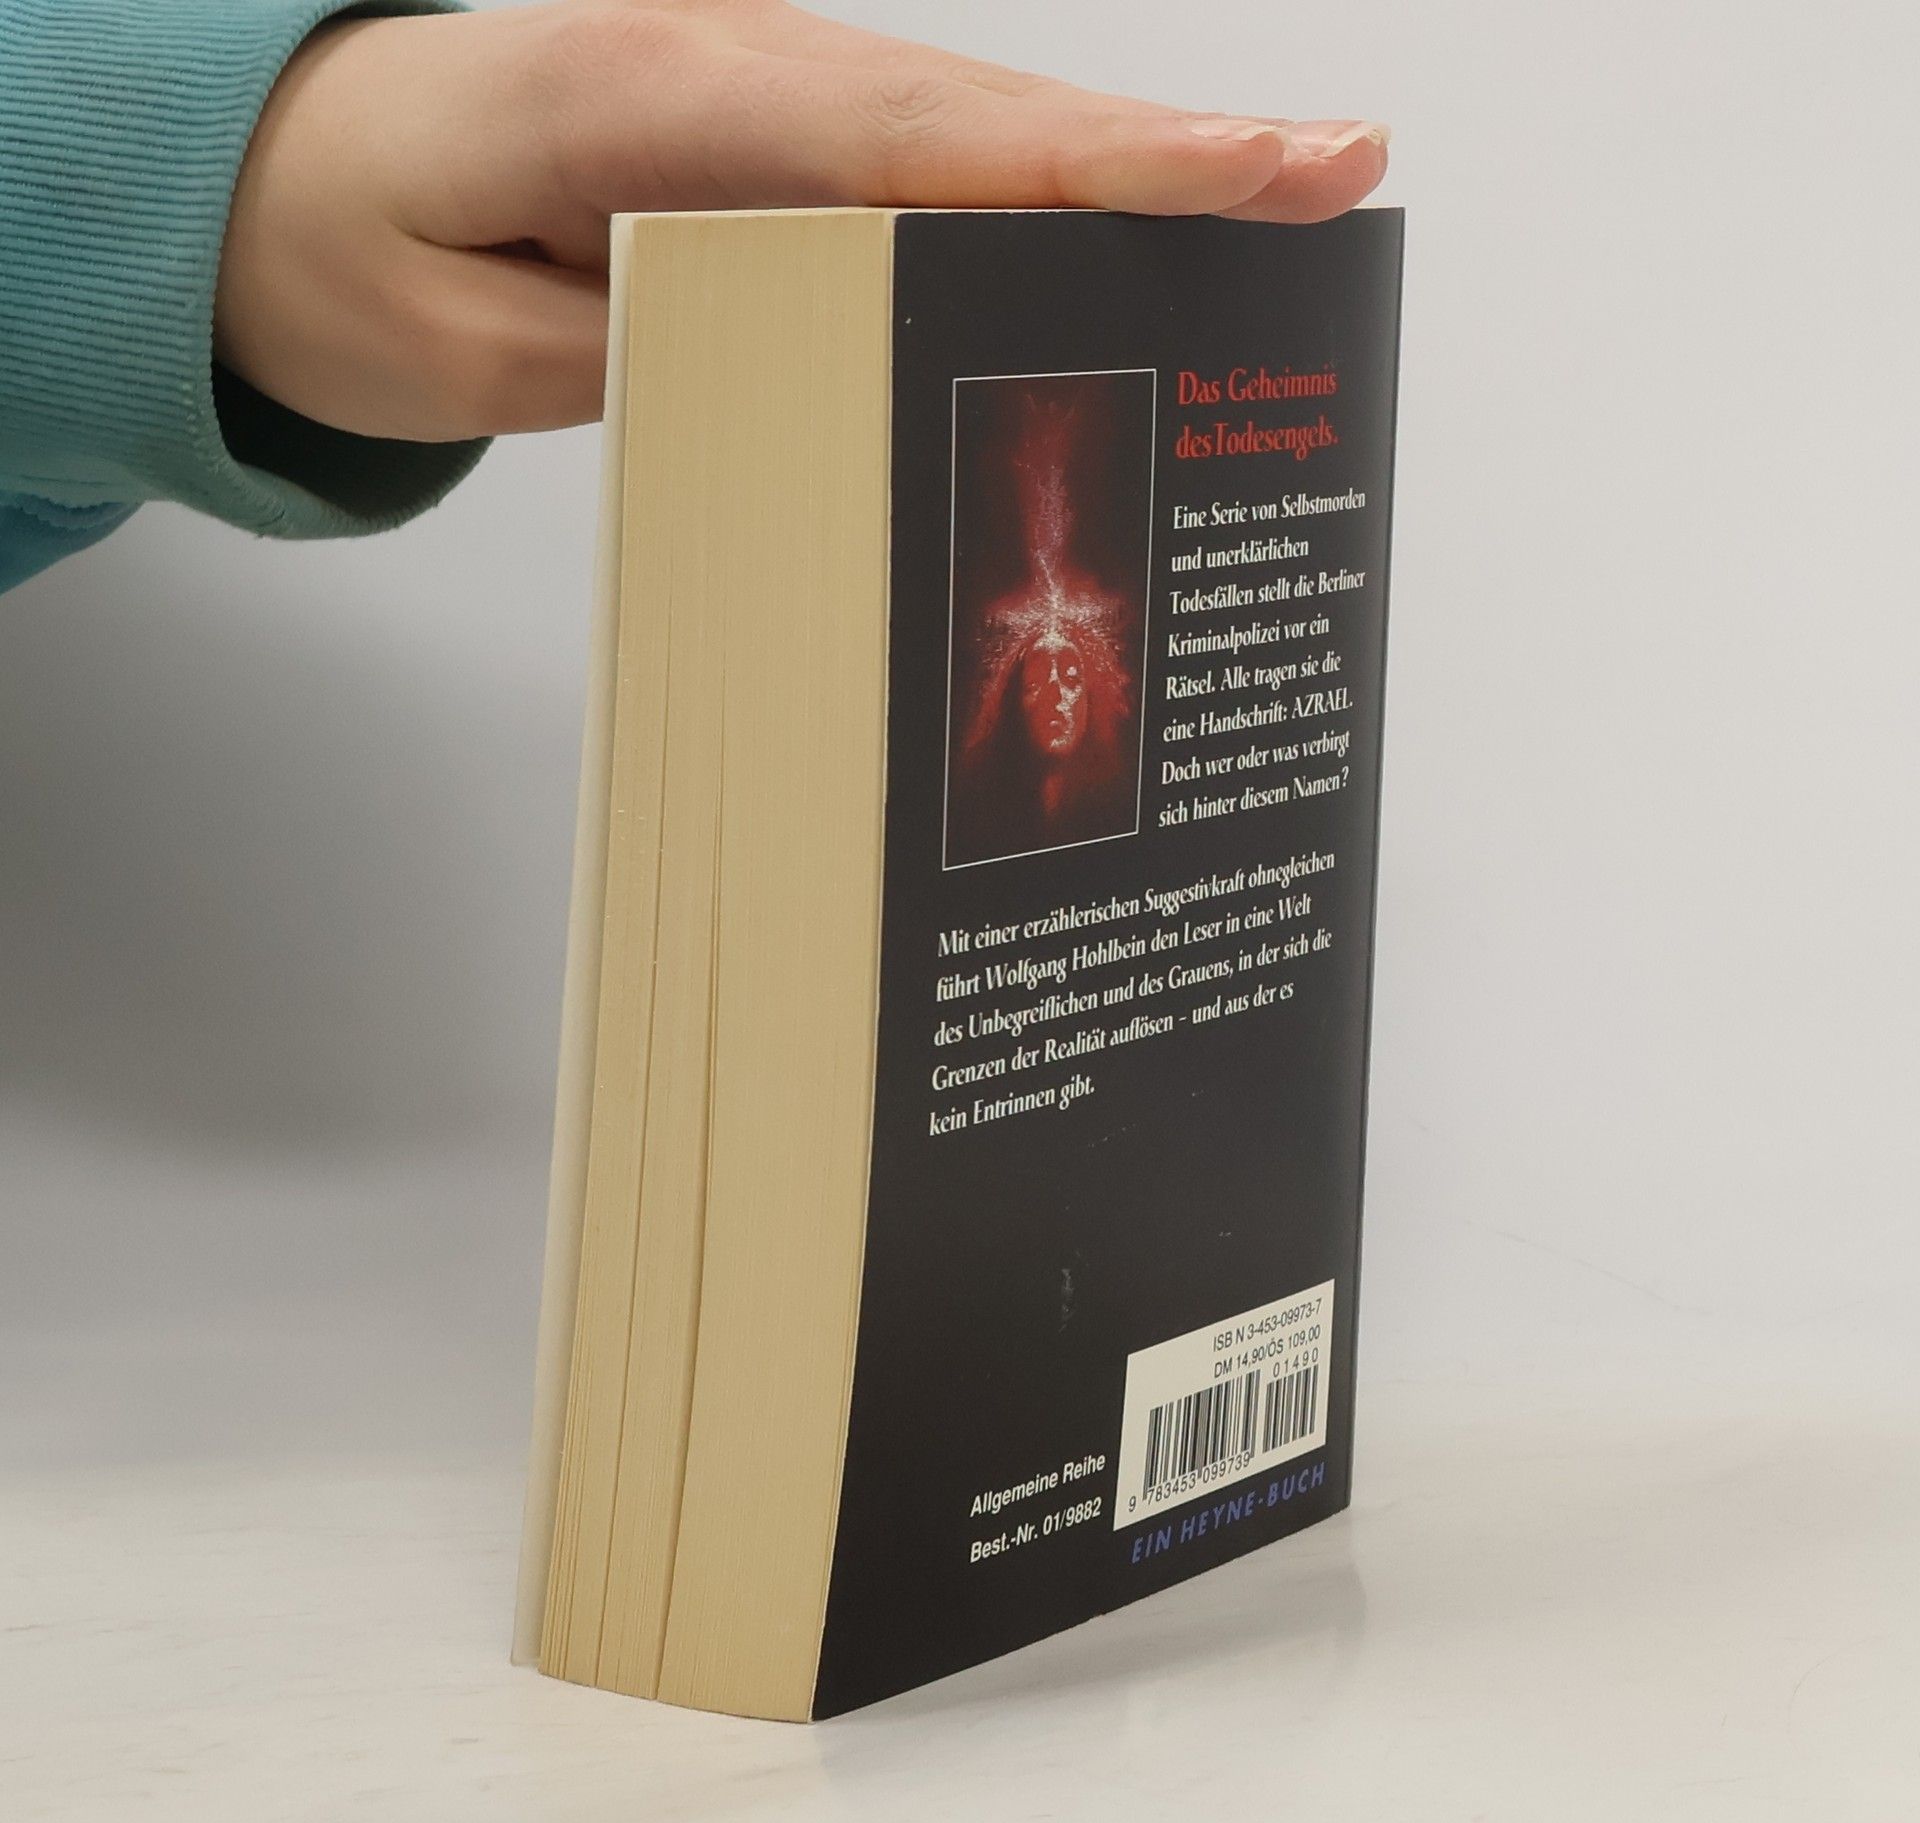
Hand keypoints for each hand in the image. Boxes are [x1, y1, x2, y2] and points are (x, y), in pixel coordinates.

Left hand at [215, 0, 1390, 442]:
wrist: (281, 180)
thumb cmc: (344, 248)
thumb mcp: (450, 346)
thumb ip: (627, 356)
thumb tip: (803, 362)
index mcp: (653, 104)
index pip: (915, 134)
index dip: (1093, 156)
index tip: (1254, 164)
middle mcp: (732, 80)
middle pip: (983, 120)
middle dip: (1166, 155)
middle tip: (1338, 175)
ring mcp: (760, 113)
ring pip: (970, 143)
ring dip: (1122, 184)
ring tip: (1279, 214)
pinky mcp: (771, 159)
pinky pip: (921, 181)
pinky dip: (1032, 212)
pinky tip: (1119, 253)